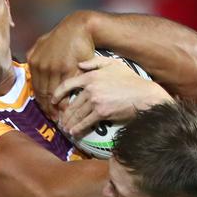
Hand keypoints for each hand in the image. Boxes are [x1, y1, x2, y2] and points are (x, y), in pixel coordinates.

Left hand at [27, 11, 95, 119]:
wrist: (80, 28)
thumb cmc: (63, 36)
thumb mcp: (43, 42)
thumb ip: (35, 55)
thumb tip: (31, 66)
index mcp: (34, 61)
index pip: (36, 88)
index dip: (41, 103)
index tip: (46, 112)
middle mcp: (42, 66)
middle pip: (43, 94)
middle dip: (48, 109)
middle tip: (54, 119)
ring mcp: (55, 68)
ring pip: (53, 94)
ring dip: (56, 108)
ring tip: (60, 118)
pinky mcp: (68, 70)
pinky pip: (65, 90)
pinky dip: (65, 102)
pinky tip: (67, 109)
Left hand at [53, 54, 171, 138]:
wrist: (143, 95)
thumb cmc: (130, 80)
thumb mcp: (114, 64)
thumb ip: (95, 62)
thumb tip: (80, 65)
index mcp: (91, 75)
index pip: (68, 84)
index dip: (57, 94)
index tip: (53, 101)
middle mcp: (90, 88)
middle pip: (72, 103)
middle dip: (64, 114)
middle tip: (60, 121)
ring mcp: (95, 101)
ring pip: (77, 114)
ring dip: (69, 123)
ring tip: (66, 129)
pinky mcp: (101, 113)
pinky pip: (85, 122)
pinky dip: (78, 129)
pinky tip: (74, 133)